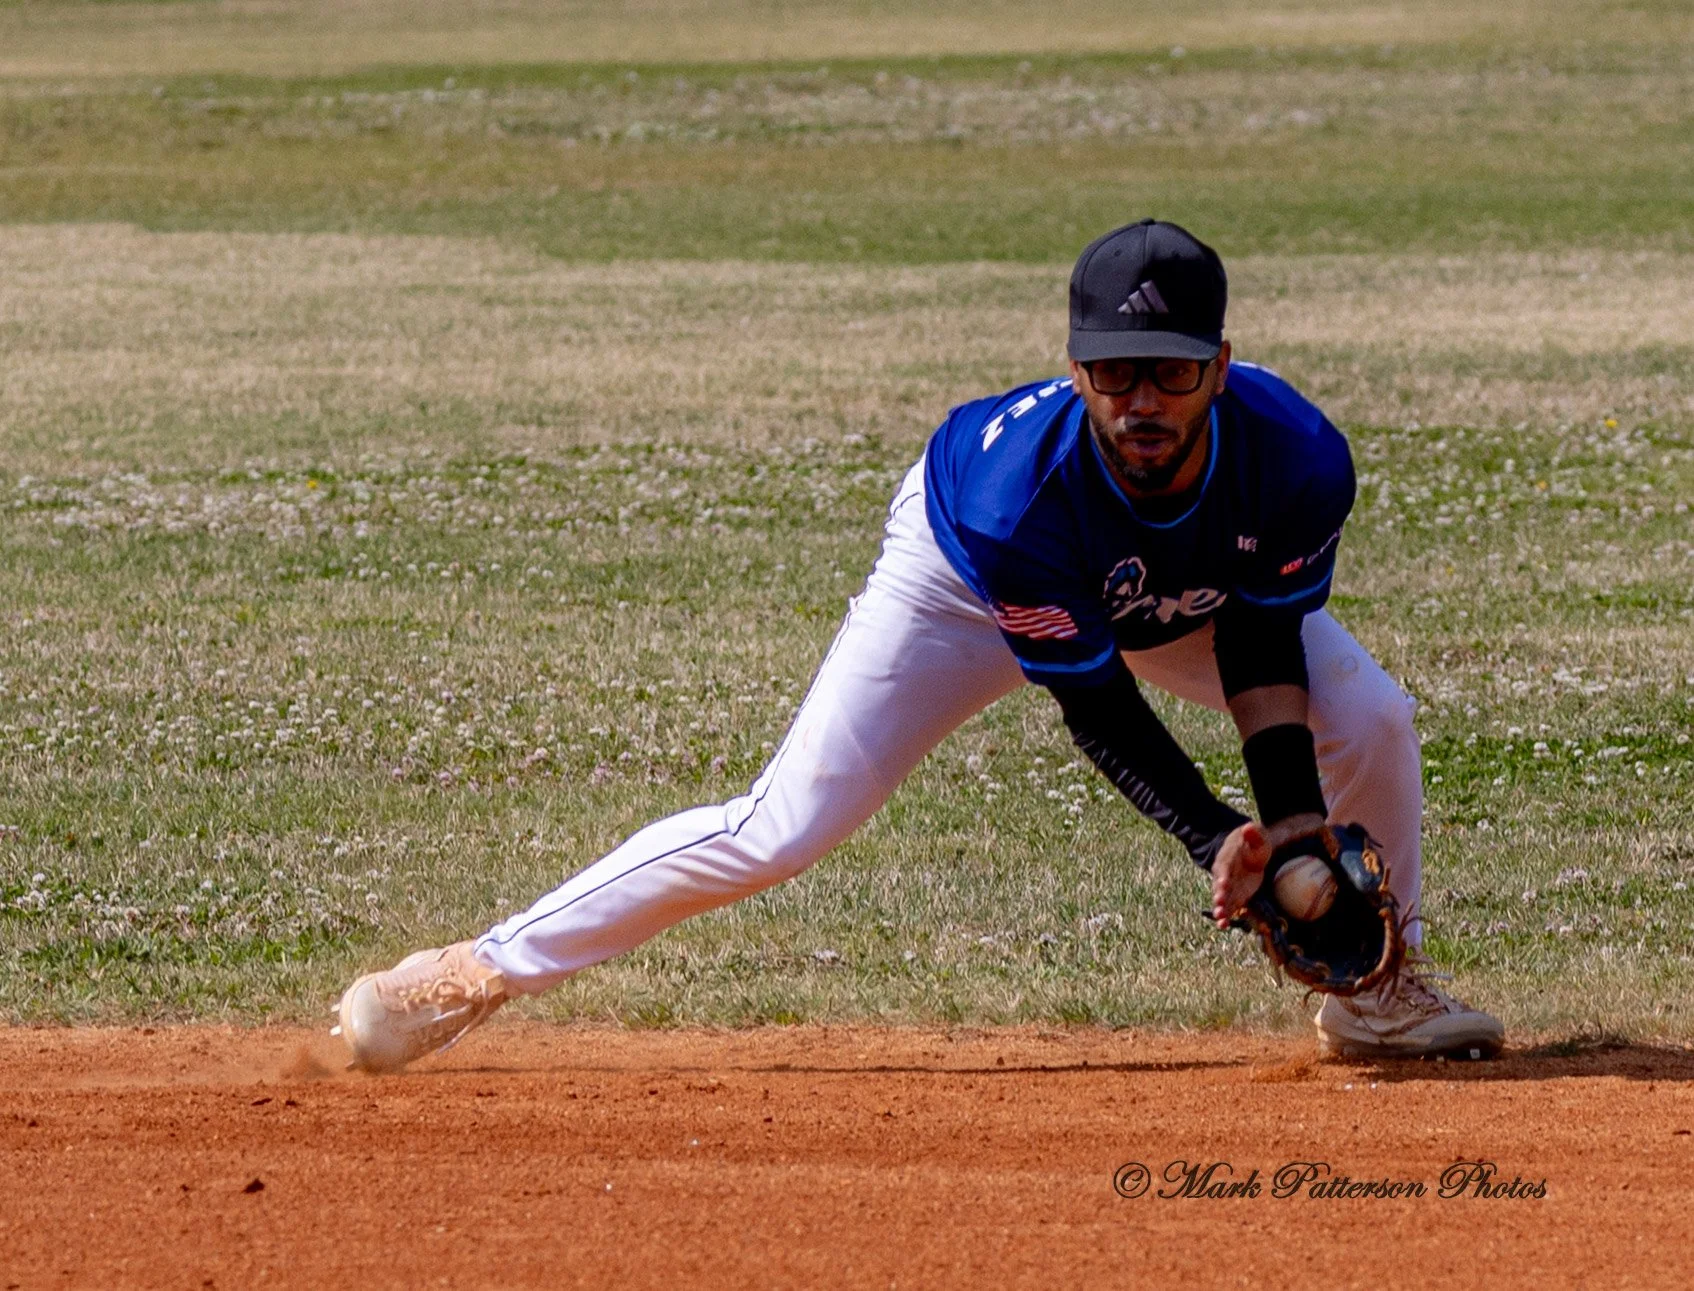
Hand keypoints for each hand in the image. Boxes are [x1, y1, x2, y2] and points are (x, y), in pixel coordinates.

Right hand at [1210, 813, 1326, 928]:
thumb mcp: (1257, 835)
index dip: (1223, 875)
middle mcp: (1224, 874)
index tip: (1223, 883)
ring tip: (1221, 921)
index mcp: (1228, 858)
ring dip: (1221, 909)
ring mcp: (1229, 886)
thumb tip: (1248, 827)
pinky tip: (1224, 926)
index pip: (1225, 867)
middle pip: (1220, 885)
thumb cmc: (1254, 841)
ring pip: (1223, 898)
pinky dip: (1227, 916)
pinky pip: (1230, 906)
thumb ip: (1253, 834)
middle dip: (1219, 895)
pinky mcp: (1235, 895)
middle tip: (1219, 904)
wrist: (1250, 851)